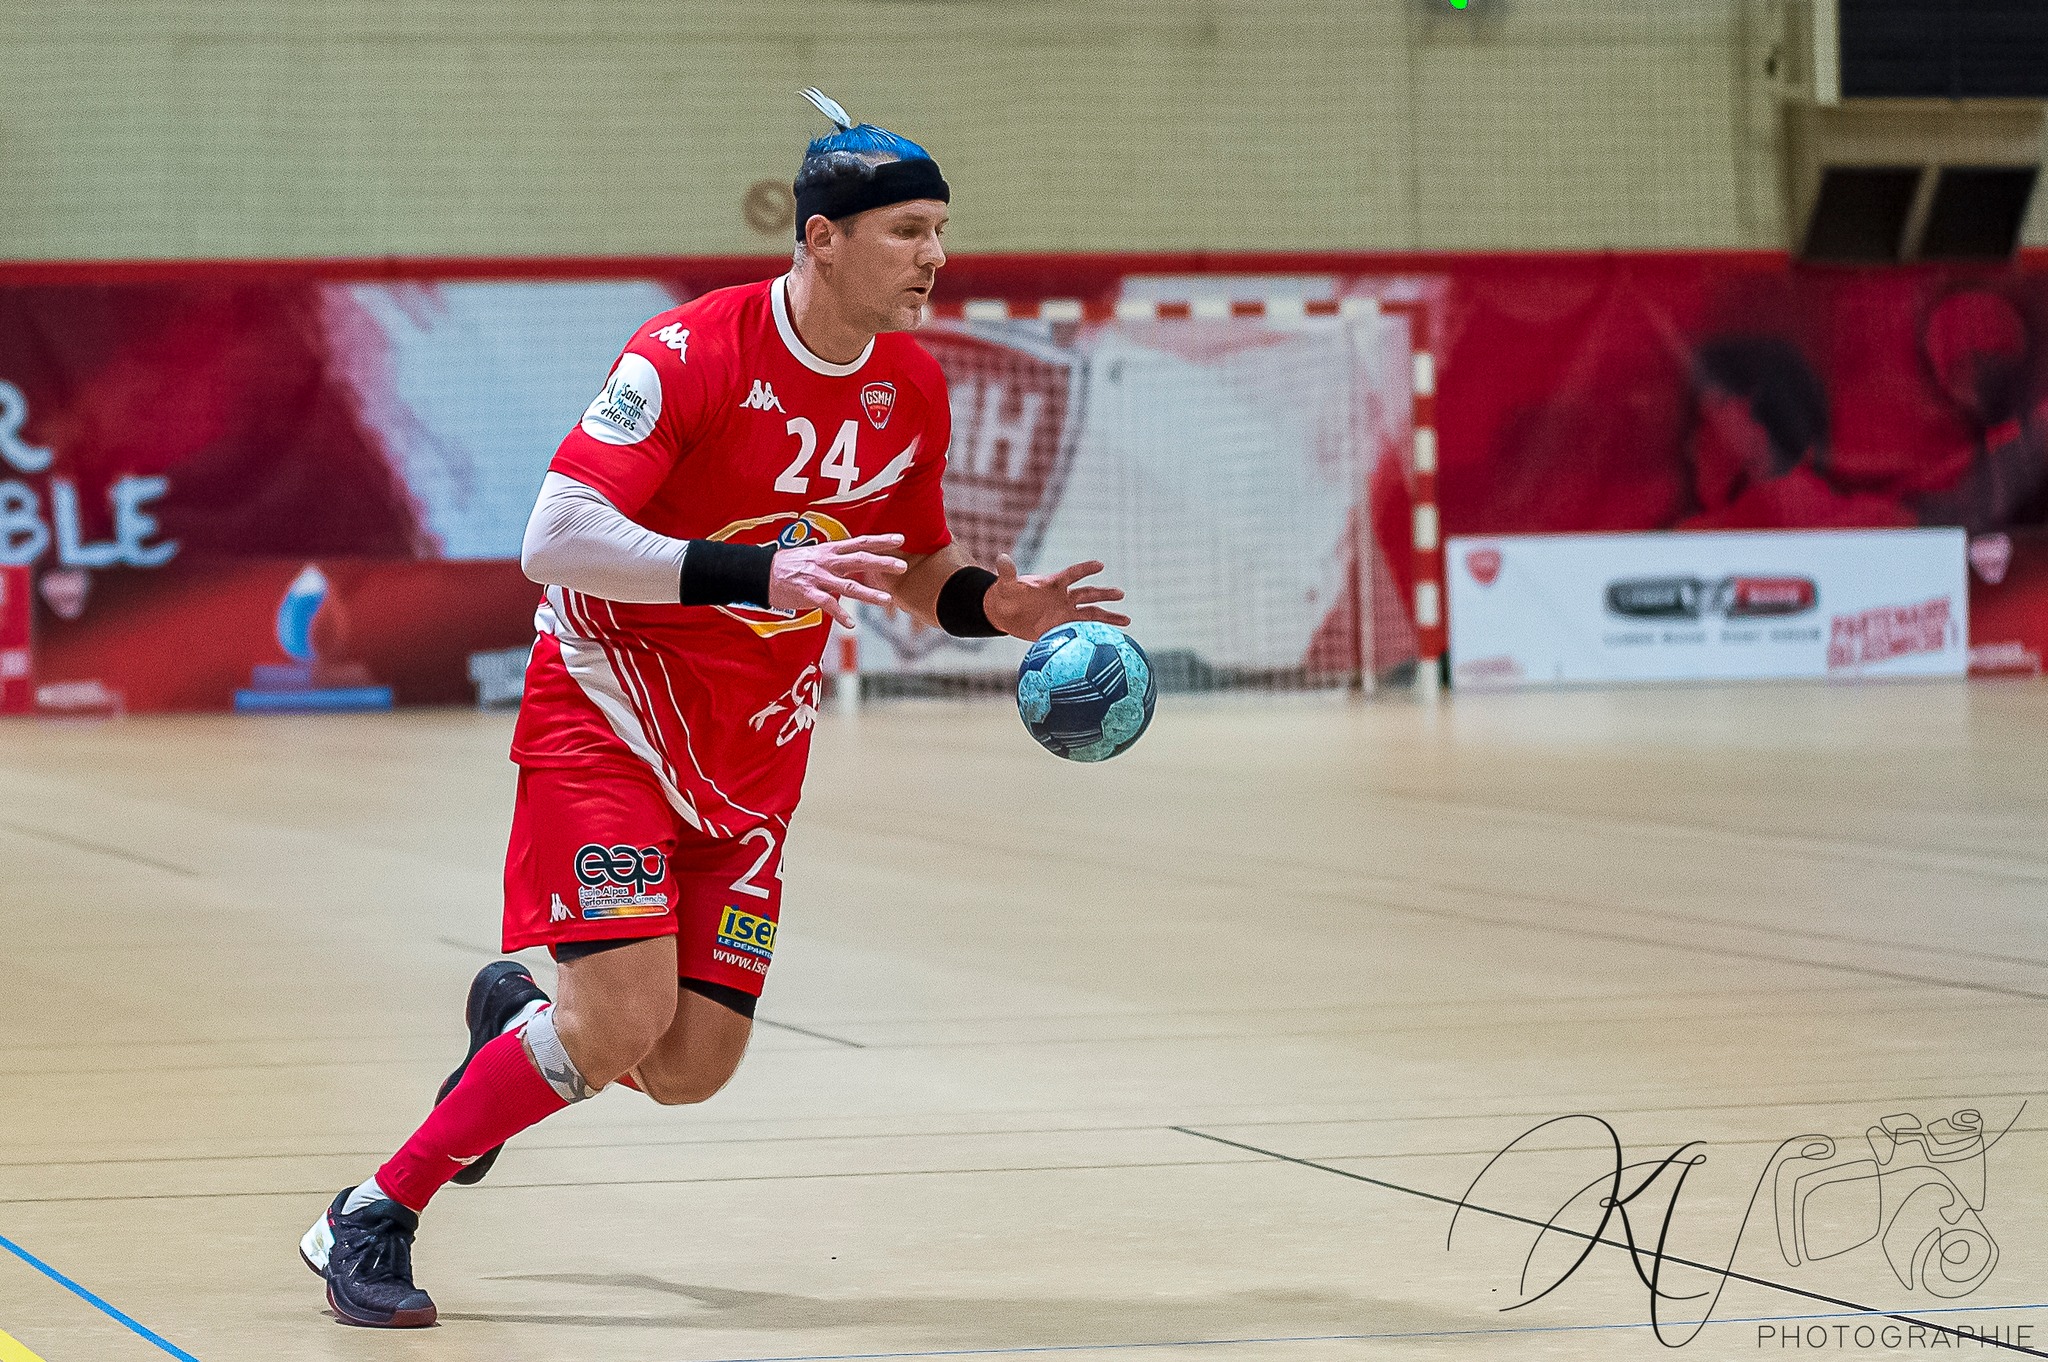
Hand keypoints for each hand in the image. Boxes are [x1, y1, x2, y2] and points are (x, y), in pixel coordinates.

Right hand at [767, 534, 905, 628]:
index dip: (880, 541)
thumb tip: (854, 564)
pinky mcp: (807, 593)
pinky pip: (827, 604)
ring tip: (887, 600)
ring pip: (848, 585)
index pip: (860, 542)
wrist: (760, 572)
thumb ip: (836, 560)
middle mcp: (826, 561)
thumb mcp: (815, 555)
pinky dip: (840, 615)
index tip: (900, 539)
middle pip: (859, 560)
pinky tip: (851, 624)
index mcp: (829, 550)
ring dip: (869, 594)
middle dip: (882, 563)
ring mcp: (817, 577)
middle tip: (902, 566)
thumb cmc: (790, 565)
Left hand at [984, 554, 1129, 640]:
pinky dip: (1095, 633)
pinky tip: (1111, 637)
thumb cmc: (1005, 595)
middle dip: (1104, 594)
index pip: (1072, 574)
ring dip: (1108, 615)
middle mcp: (1063, 597)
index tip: (1100, 565)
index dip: (1085, 569)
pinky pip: (1081, 630)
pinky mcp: (1062, 627)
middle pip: (1088, 593)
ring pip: (1091, 613)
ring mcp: (1064, 612)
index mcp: (1053, 584)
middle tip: (1121, 594)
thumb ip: (1007, 573)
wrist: (1005, 613)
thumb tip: (1002, 559)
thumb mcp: (1005, 585)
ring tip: (1127, 620)